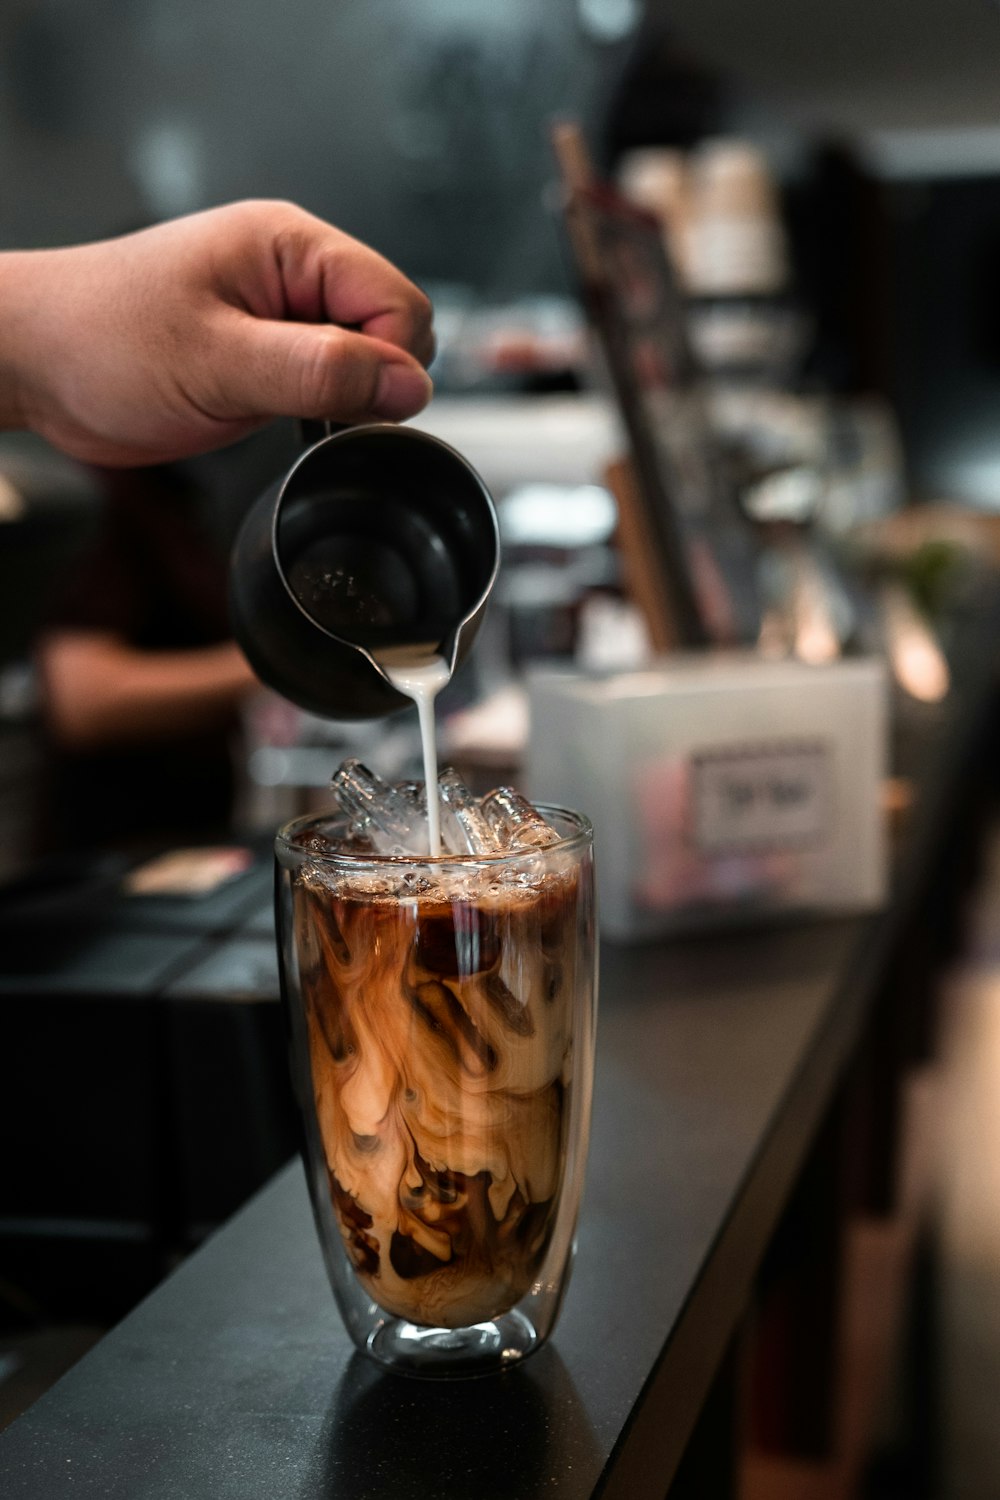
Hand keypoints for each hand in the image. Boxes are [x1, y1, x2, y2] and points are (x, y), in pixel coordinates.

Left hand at [0, 200, 434, 464]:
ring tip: (279, 409)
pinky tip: (279, 419)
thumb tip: (408, 383)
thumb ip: (320, 371)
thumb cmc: (101, 341)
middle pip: (392, 330)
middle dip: (371, 381)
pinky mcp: (267, 358)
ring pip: (363, 362)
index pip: (398, 301)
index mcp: (290, 245)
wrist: (35, 364)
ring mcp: (282, 317)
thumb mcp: (217, 362)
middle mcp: (293, 274)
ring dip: (342, 398)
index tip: (355, 405)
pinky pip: (328, 383)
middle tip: (309, 409)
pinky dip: (320, 409)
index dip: (392, 361)